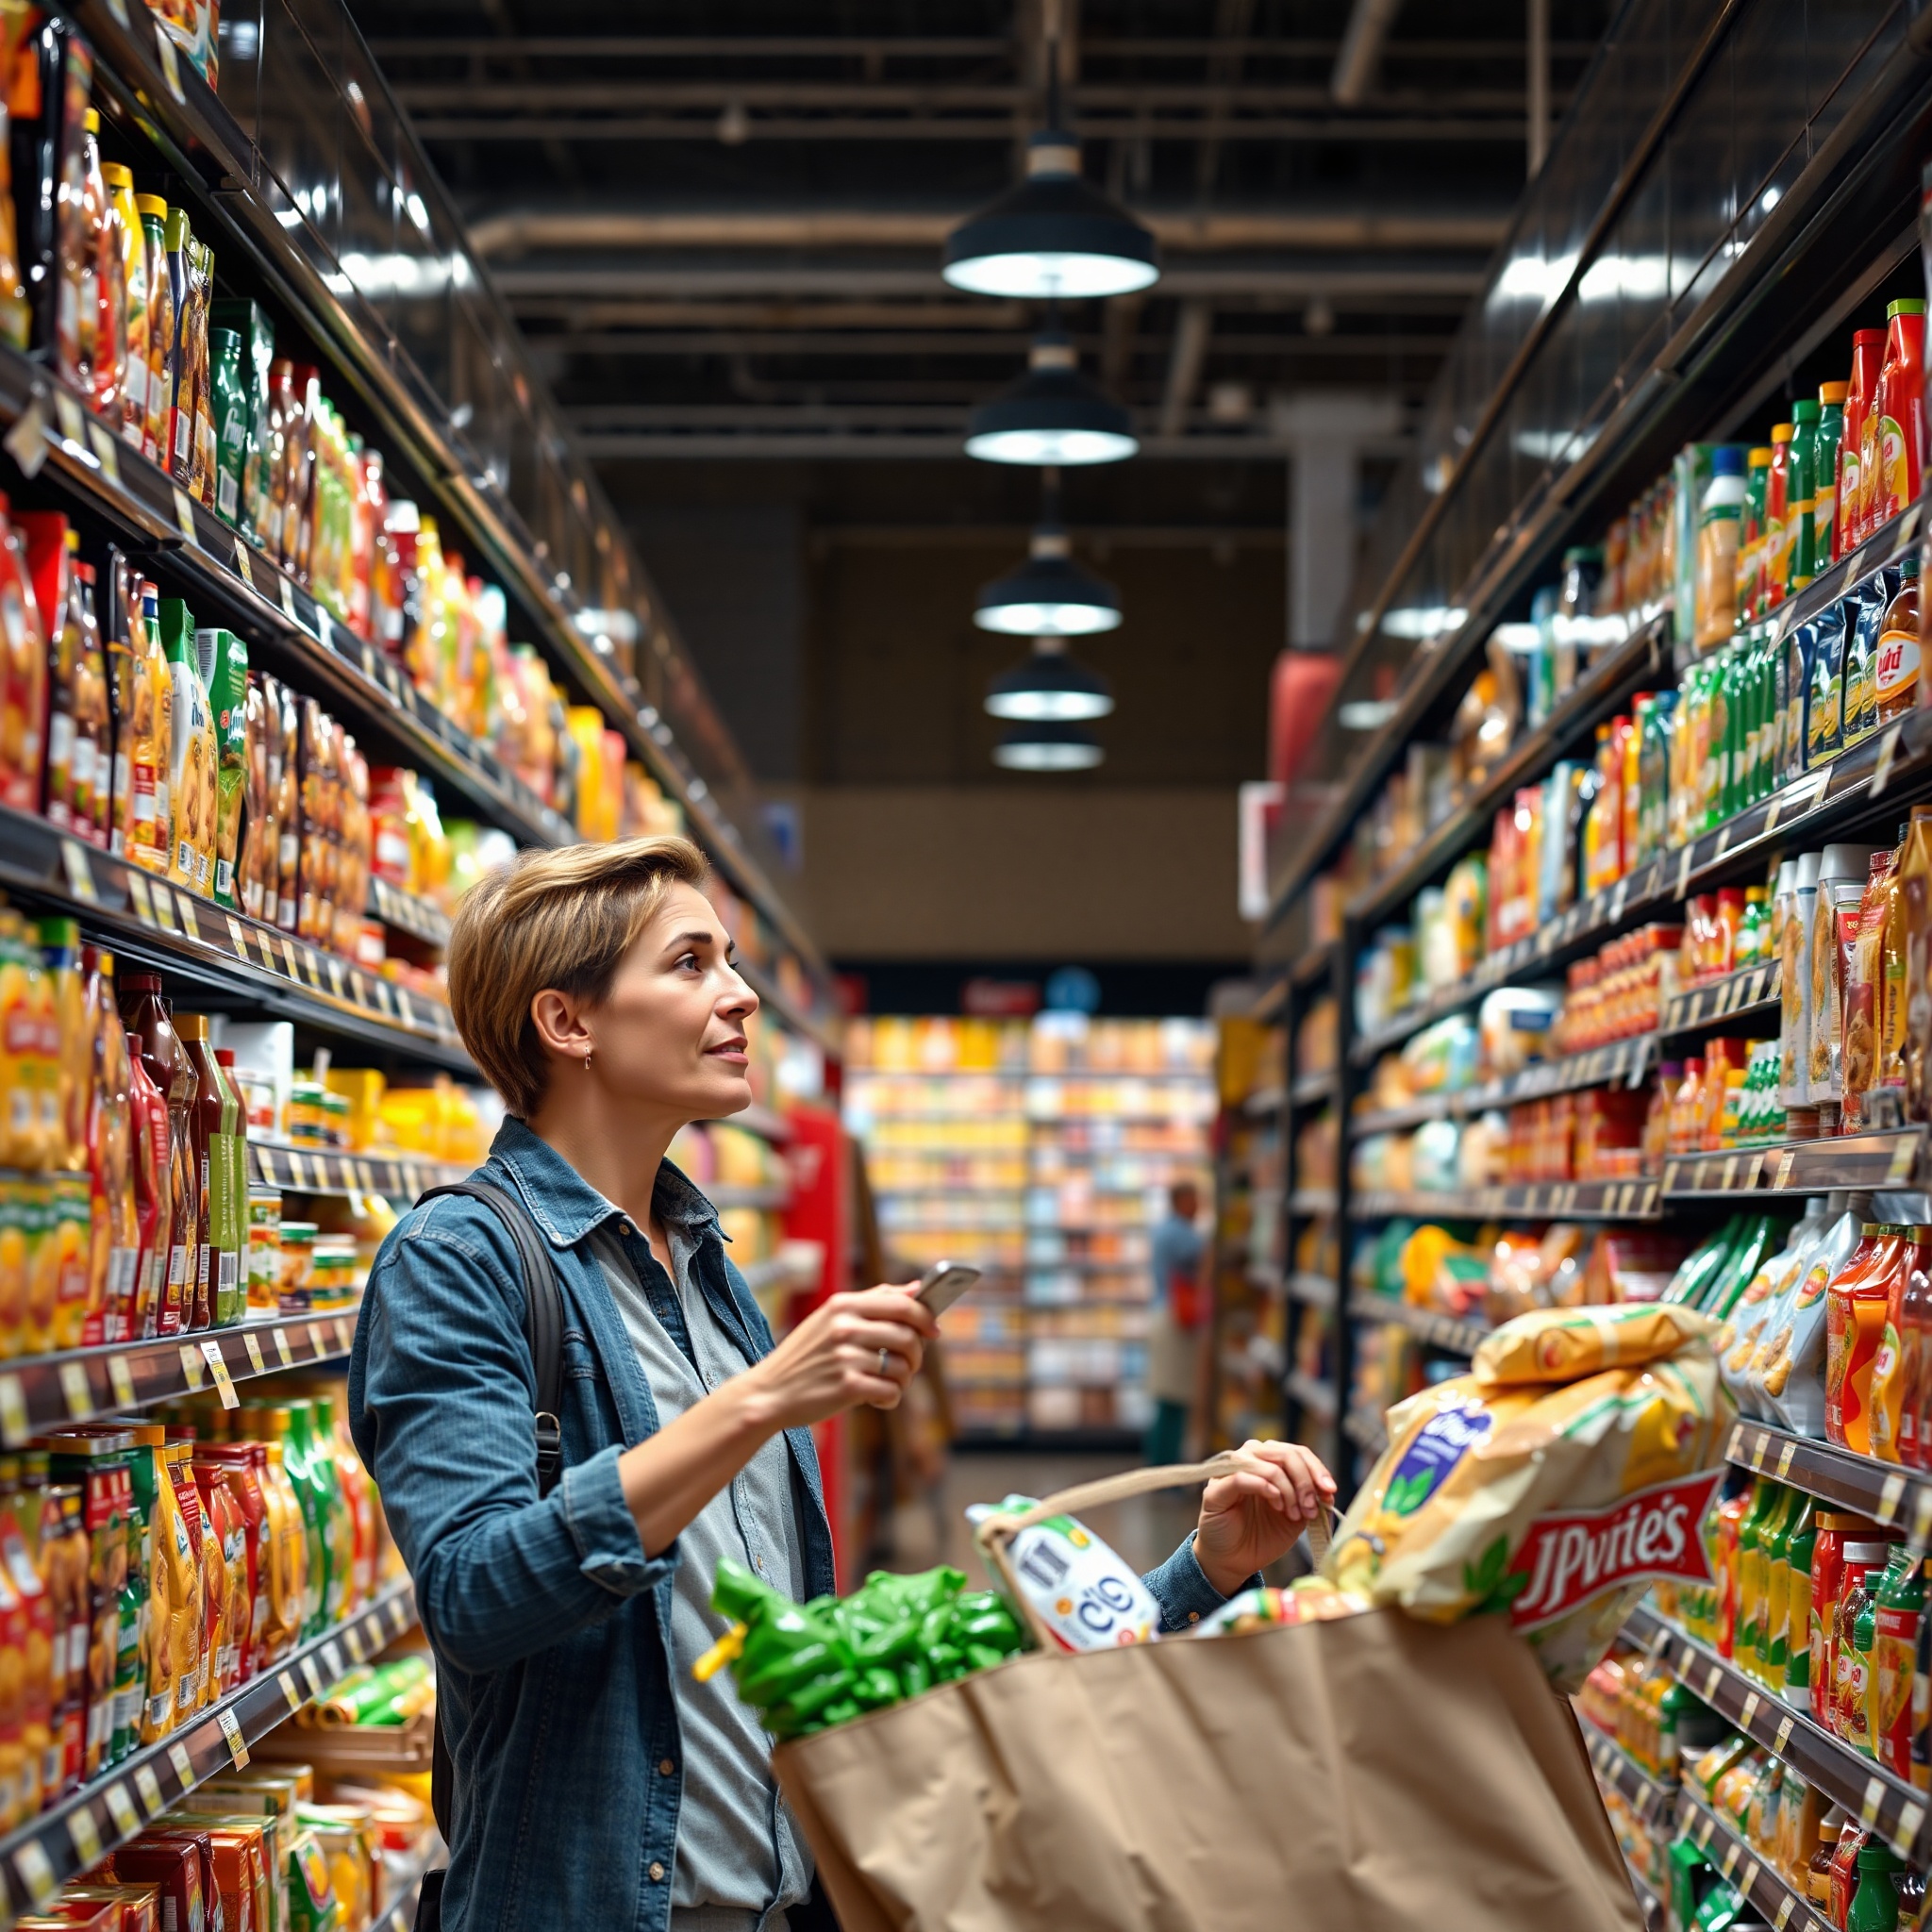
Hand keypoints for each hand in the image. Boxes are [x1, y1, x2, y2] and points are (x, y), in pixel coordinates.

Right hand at [740, 1284, 937, 1429]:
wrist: (769, 1392)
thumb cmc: (805, 1355)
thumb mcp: (831, 1318)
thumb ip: (875, 1300)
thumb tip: (917, 1289)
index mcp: (843, 1304)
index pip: (902, 1303)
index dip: (926, 1318)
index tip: (934, 1330)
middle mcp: (845, 1326)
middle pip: (909, 1336)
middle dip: (917, 1355)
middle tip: (908, 1365)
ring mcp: (846, 1357)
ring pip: (903, 1367)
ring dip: (903, 1380)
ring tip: (885, 1383)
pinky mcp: (847, 1386)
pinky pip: (891, 1391)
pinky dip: (889, 1399)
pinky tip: (874, 1398)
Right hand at [1192, 1440, 1336, 1597]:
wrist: (1234, 1561)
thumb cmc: (1262, 1535)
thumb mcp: (1294, 1517)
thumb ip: (1309, 1500)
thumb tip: (1329, 1491)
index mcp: (1267, 1460)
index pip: (1296, 1452)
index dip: (1317, 1468)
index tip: (1330, 1490)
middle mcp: (1248, 1458)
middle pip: (1285, 1453)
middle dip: (1305, 1481)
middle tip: (1312, 1507)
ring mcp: (1229, 1471)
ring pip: (1268, 1465)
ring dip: (1289, 1489)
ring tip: (1295, 1514)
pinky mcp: (1216, 1489)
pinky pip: (1243, 1477)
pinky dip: (1267, 1489)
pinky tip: (1278, 1506)